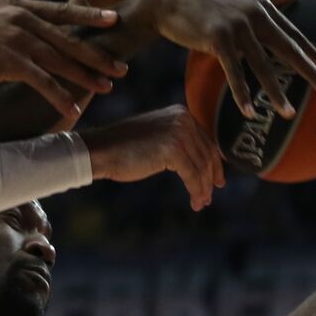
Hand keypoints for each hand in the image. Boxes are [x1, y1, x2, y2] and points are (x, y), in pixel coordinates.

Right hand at [0, 0, 128, 118]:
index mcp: (17, 4)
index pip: (61, 10)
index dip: (89, 16)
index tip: (113, 21)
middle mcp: (20, 18)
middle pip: (67, 38)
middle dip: (96, 54)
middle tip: (120, 67)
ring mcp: (15, 39)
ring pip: (59, 59)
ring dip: (85, 76)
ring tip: (106, 88)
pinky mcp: (6, 61)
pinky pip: (41, 80)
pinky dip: (59, 95)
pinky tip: (73, 107)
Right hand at [82, 104, 224, 210]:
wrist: (100, 150)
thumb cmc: (122, 148)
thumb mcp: (156, 137)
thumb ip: (177, 141)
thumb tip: (199, 161)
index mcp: (180, 113)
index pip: (205, 140)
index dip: (213, 163)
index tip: (216, 180)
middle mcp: (183, 119)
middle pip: (206, 153)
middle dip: (209, 177)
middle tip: (208, 196)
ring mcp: (178, 133)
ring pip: (201, 166)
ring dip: (203, 188)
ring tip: (201, 203)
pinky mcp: (173, 150)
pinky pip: (192, 175)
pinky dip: (196, 190)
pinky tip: (195, 202)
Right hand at [134, 0, 315, 119]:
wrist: (168, 1)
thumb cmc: (203, 4)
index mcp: (263, 7)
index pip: (294, 34)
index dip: (313, 54)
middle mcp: (255, 14)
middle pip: (288, 50)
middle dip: (311, 73)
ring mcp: (237, 26)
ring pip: (262, 66)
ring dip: (275, 93)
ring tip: (288, 112)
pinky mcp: (217, 39)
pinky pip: (234, 72)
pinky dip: (242, 93)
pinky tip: (250, 111)